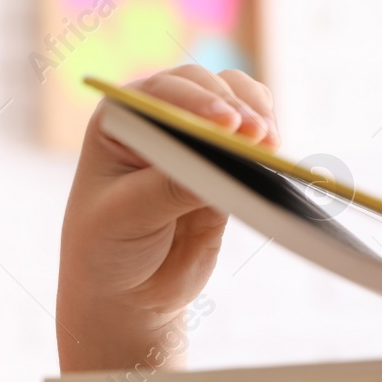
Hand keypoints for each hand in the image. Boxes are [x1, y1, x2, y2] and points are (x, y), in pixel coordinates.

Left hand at [56, 64, 278, 372]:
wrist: (127, 291)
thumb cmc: (107, 248)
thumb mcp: (127, 216)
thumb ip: (169, 186)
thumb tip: (221, 160)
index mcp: (117, 121)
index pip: (160, 94)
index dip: (196, 101)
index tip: (225, 122)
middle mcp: (155, 120)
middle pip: (204, 89)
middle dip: (235, 108)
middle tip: (259, 136)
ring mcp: (192, 138)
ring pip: (235, 102)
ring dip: (258, 115)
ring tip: (271, 145)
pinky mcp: (223, 164)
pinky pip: (252, 137)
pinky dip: (267, 137)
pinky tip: (274, 153)